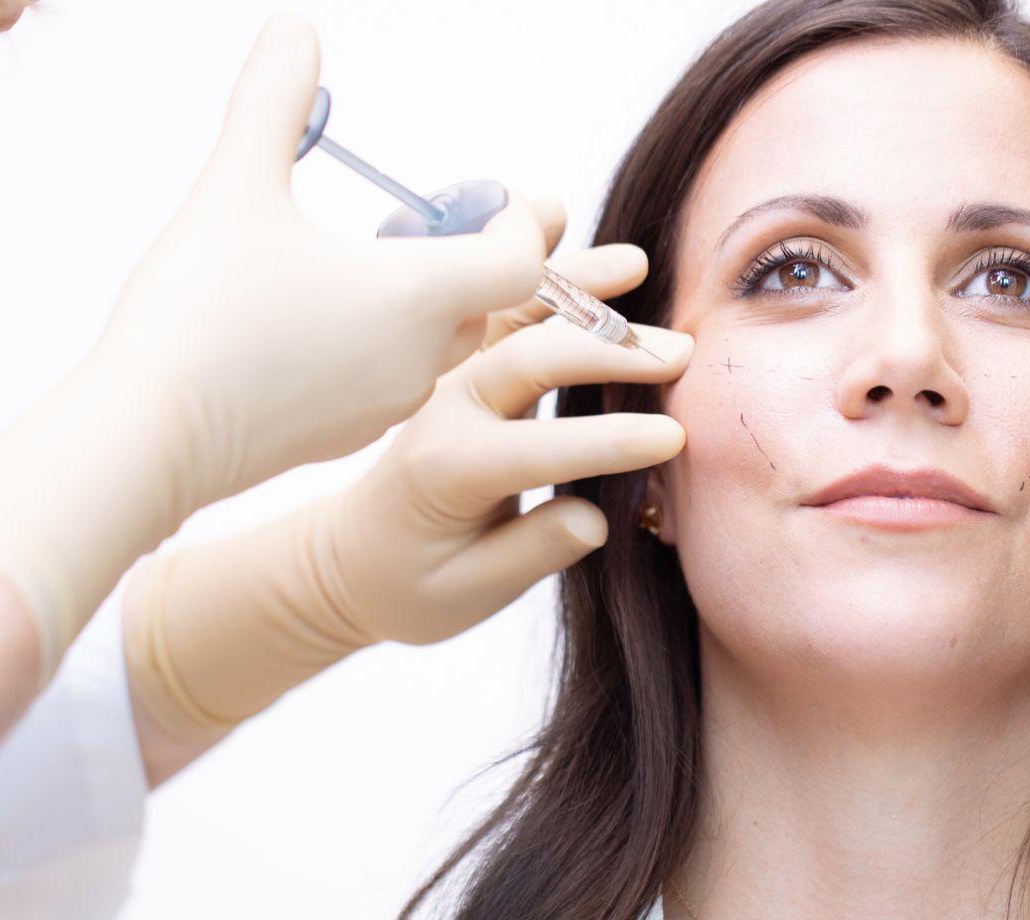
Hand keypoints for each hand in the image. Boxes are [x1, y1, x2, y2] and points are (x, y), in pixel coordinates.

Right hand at [0, 14, 549, 748]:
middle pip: (513, 313)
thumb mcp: (233, 190)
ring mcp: (389, 404)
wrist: (147, 441)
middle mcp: (421, 358)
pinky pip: (416, 384)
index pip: (518, 260)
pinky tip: (413, 345)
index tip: (536, 206)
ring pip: (462, 351)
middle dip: (561, 279)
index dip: (529, 227)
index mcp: (416, 295)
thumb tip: (294, 29)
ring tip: (525, 304)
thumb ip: (270, 106)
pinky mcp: (349, 433)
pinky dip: (432, 353)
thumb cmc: (195, 318)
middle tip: (630, 266)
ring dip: (495, 318)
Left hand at [122, 237, 687, 780]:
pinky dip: (530, 260)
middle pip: (531, 362)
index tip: (674, 437)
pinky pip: (498, 304)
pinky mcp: (462, 364)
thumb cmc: (411, 586)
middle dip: (609, 352)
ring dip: (576, 285)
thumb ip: (531, 554)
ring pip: (515, 316)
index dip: (607, 442)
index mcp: (448, 472)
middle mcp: (447, 411)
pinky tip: (556, 214)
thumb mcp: (466, 596)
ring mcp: (452, 379)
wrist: (349, 560)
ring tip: (634, 263)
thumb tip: (593, 519)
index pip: (536, 448)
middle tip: (680, 352)